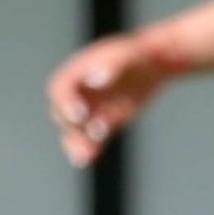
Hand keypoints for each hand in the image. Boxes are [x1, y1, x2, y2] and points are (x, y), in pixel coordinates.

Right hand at [46, 32, 173, 165]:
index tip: (80, 115)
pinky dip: (91, 150)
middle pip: (62, 114)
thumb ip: (111, 66)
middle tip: (88, 138)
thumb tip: (97, 79)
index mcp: (76, 73)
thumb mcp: (127, 55)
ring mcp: (89, 110)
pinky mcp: (102, 123)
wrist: (153, 64)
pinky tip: (89, 160)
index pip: (60, 90)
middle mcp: (78, 94)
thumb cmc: (137, 54)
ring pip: (75, 132)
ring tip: (84, 157)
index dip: (65, 103)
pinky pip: (92, 140)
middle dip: (72, 128)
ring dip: (77, 144)